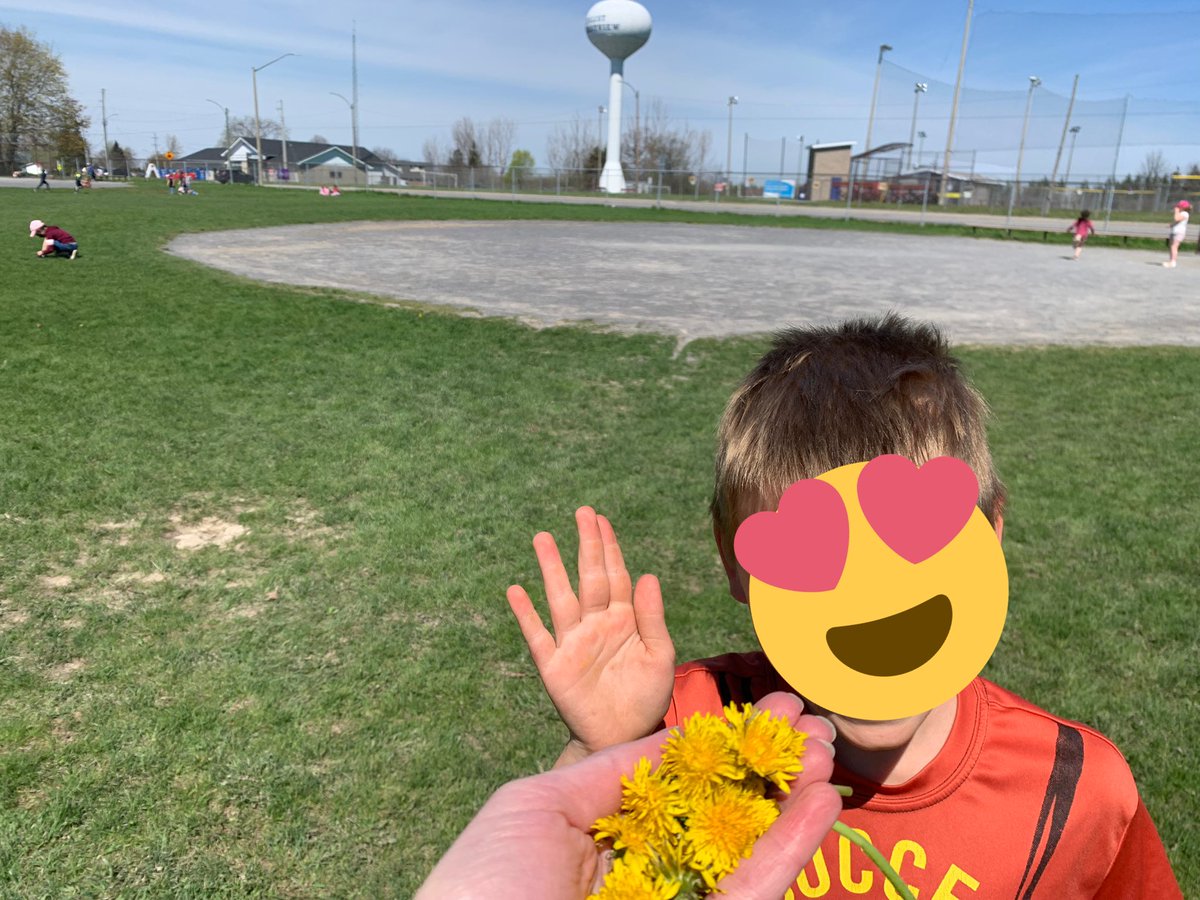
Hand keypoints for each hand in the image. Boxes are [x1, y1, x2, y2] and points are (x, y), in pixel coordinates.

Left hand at [417, 692, 840, 899]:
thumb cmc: (481, 886)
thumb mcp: (537, 809)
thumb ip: (613, 774)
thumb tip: (676, 741)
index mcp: (608, 845)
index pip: (682, 789)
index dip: (727, 747)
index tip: (770, 706)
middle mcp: (649, 880)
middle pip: (726, 818)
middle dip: (771, 770)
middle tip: (813, 726)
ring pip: (749, 856)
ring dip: (794, 802)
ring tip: (828, 753)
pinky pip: (751, 896)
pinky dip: (789, 850)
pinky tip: (821, 803)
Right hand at [507, 507, 675, 761]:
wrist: (622, 738)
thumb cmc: (645, 698)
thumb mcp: (659, 656)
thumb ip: (652, 617)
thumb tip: (647, 575)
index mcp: (623, 620)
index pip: (615, 575)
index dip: (609, 548)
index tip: (601, 520)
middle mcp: (595, 624)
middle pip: (589, 577)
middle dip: (585, 546)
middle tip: (581, 512)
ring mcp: (572, 642)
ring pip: (560, 598)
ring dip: (552, 568)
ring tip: (543, 538)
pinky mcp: (554, 665)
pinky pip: (537, 635)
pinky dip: (526, 614)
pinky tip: (515, 590)